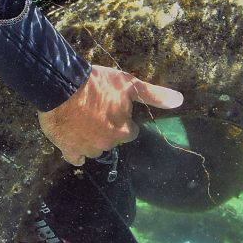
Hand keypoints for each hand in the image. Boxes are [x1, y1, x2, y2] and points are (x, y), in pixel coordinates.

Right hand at [37, 64, 182, 166]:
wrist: (63, 86)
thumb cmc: (98, 84)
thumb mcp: (129, 84)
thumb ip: (154, 95)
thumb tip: (180, 100)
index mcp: (123, 131)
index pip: (129, 132)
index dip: (123, 121)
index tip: (114, 110)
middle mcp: (107, 144)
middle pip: (111, 140)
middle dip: (107, 129)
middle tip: (97, 112)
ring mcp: (87, 149)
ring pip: (94, 149)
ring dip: (92, 139)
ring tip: (83, 121)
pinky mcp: (68, 149)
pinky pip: (75, 158)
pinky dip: (75, 152)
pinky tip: (73, 141)